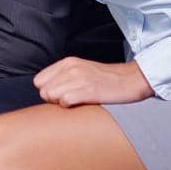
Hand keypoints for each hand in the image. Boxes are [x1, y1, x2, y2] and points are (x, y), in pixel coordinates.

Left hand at [33, 58, 152, 107]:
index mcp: (67, 63)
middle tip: (69, 100)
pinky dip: (69, 106)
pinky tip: (80, 104)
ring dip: (61, 103)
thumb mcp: (81, 70)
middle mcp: (72, 68)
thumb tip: (45, 91)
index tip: (60, 94)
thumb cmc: (105, 79)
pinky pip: (65, 101)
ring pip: (51, 96)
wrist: (131, 80)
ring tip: (76, 102)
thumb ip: (63, 77)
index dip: (47, 91)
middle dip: (53, 99)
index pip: (39, 81)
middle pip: (43, 91)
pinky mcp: (89, 90)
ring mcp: (80, 78)